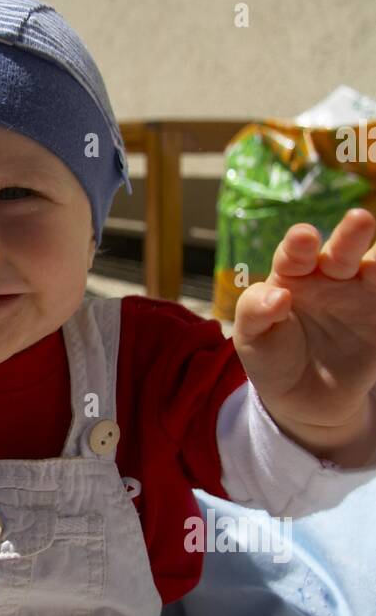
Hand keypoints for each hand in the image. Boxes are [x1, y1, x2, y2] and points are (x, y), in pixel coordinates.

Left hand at [233, 208, 375, 457]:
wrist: (304, 396)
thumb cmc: (272, 355)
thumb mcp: (252, 337)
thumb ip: (256, 311)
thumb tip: (278, 296)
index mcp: (292, 274)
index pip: (294, 254)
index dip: (299, 245)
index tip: (304, 237)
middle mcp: (329, 275)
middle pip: (342, 250)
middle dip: (350, 235)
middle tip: (359, 219)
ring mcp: (360, 293)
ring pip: (375, 267)